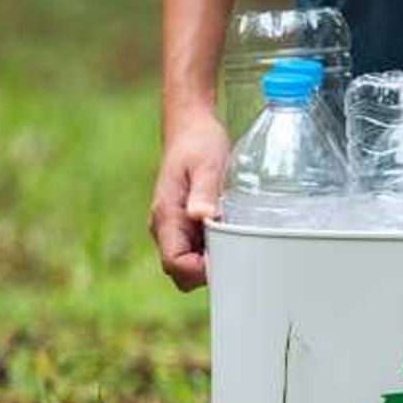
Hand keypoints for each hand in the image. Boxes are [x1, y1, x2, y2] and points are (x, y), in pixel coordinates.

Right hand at [149, 108, 229, 290]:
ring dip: (211, 261)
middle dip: (207, 272)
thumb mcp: (207, 165)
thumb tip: (201, 216)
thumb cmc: (199, 144)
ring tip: (236, 240)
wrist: (191, 129)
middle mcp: (164, 228)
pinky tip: (231, 234)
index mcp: (166, 216)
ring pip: (188, 266)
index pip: (175, 263)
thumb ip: (204, 192)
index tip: (228, 257)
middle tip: (237, 251)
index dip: (200, 271)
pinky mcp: (184, 226)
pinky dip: (213, 250)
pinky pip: (195, 251)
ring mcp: (173, 228)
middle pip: (180, 273)